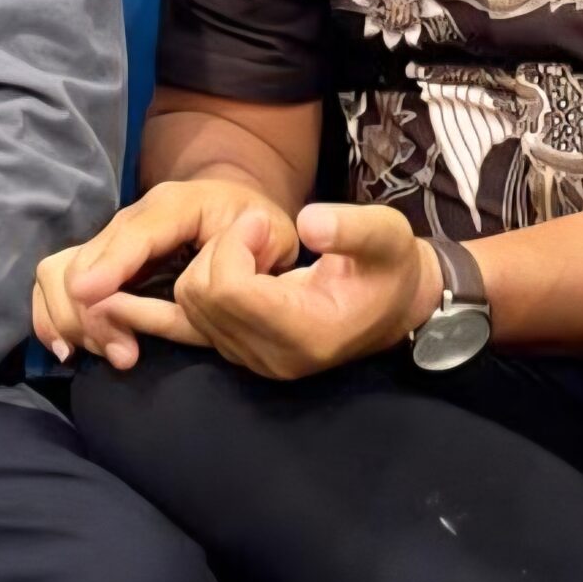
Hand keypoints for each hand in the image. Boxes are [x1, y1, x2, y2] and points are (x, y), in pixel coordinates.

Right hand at [34, 179, 298, 367]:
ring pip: (61, 272)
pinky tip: (72, 349)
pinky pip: (55, 284)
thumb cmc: (257, 226)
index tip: (88, 293)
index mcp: (176, 205)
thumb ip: (258, 246)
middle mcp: (134, 217)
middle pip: (87, 259)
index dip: (111, 262)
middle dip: (93, 312)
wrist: (236, 208)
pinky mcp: (101, 262)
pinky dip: (54, 316)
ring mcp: (112, 238)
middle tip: (125, 355)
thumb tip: (238, 257)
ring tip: (114, 353)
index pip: (134, 232)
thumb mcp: (271, 232)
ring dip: (73, 318)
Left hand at [173, 202, 441, 380]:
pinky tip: (200, 274)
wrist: (393, 305)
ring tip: (253, 250)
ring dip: (211, 265)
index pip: (231, 291)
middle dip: (220, 249)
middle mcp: (275, 357)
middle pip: (203, 297)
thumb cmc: (390, 266)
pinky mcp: (243, 354)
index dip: (235, 243)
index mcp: (308, 331)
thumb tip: (308, 224)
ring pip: (189, 309)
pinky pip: (190, 326)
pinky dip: (194, 290)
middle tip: (257, 229)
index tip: (262, 220)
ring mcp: (256, 361)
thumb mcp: (387, 235)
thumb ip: (351, 228)